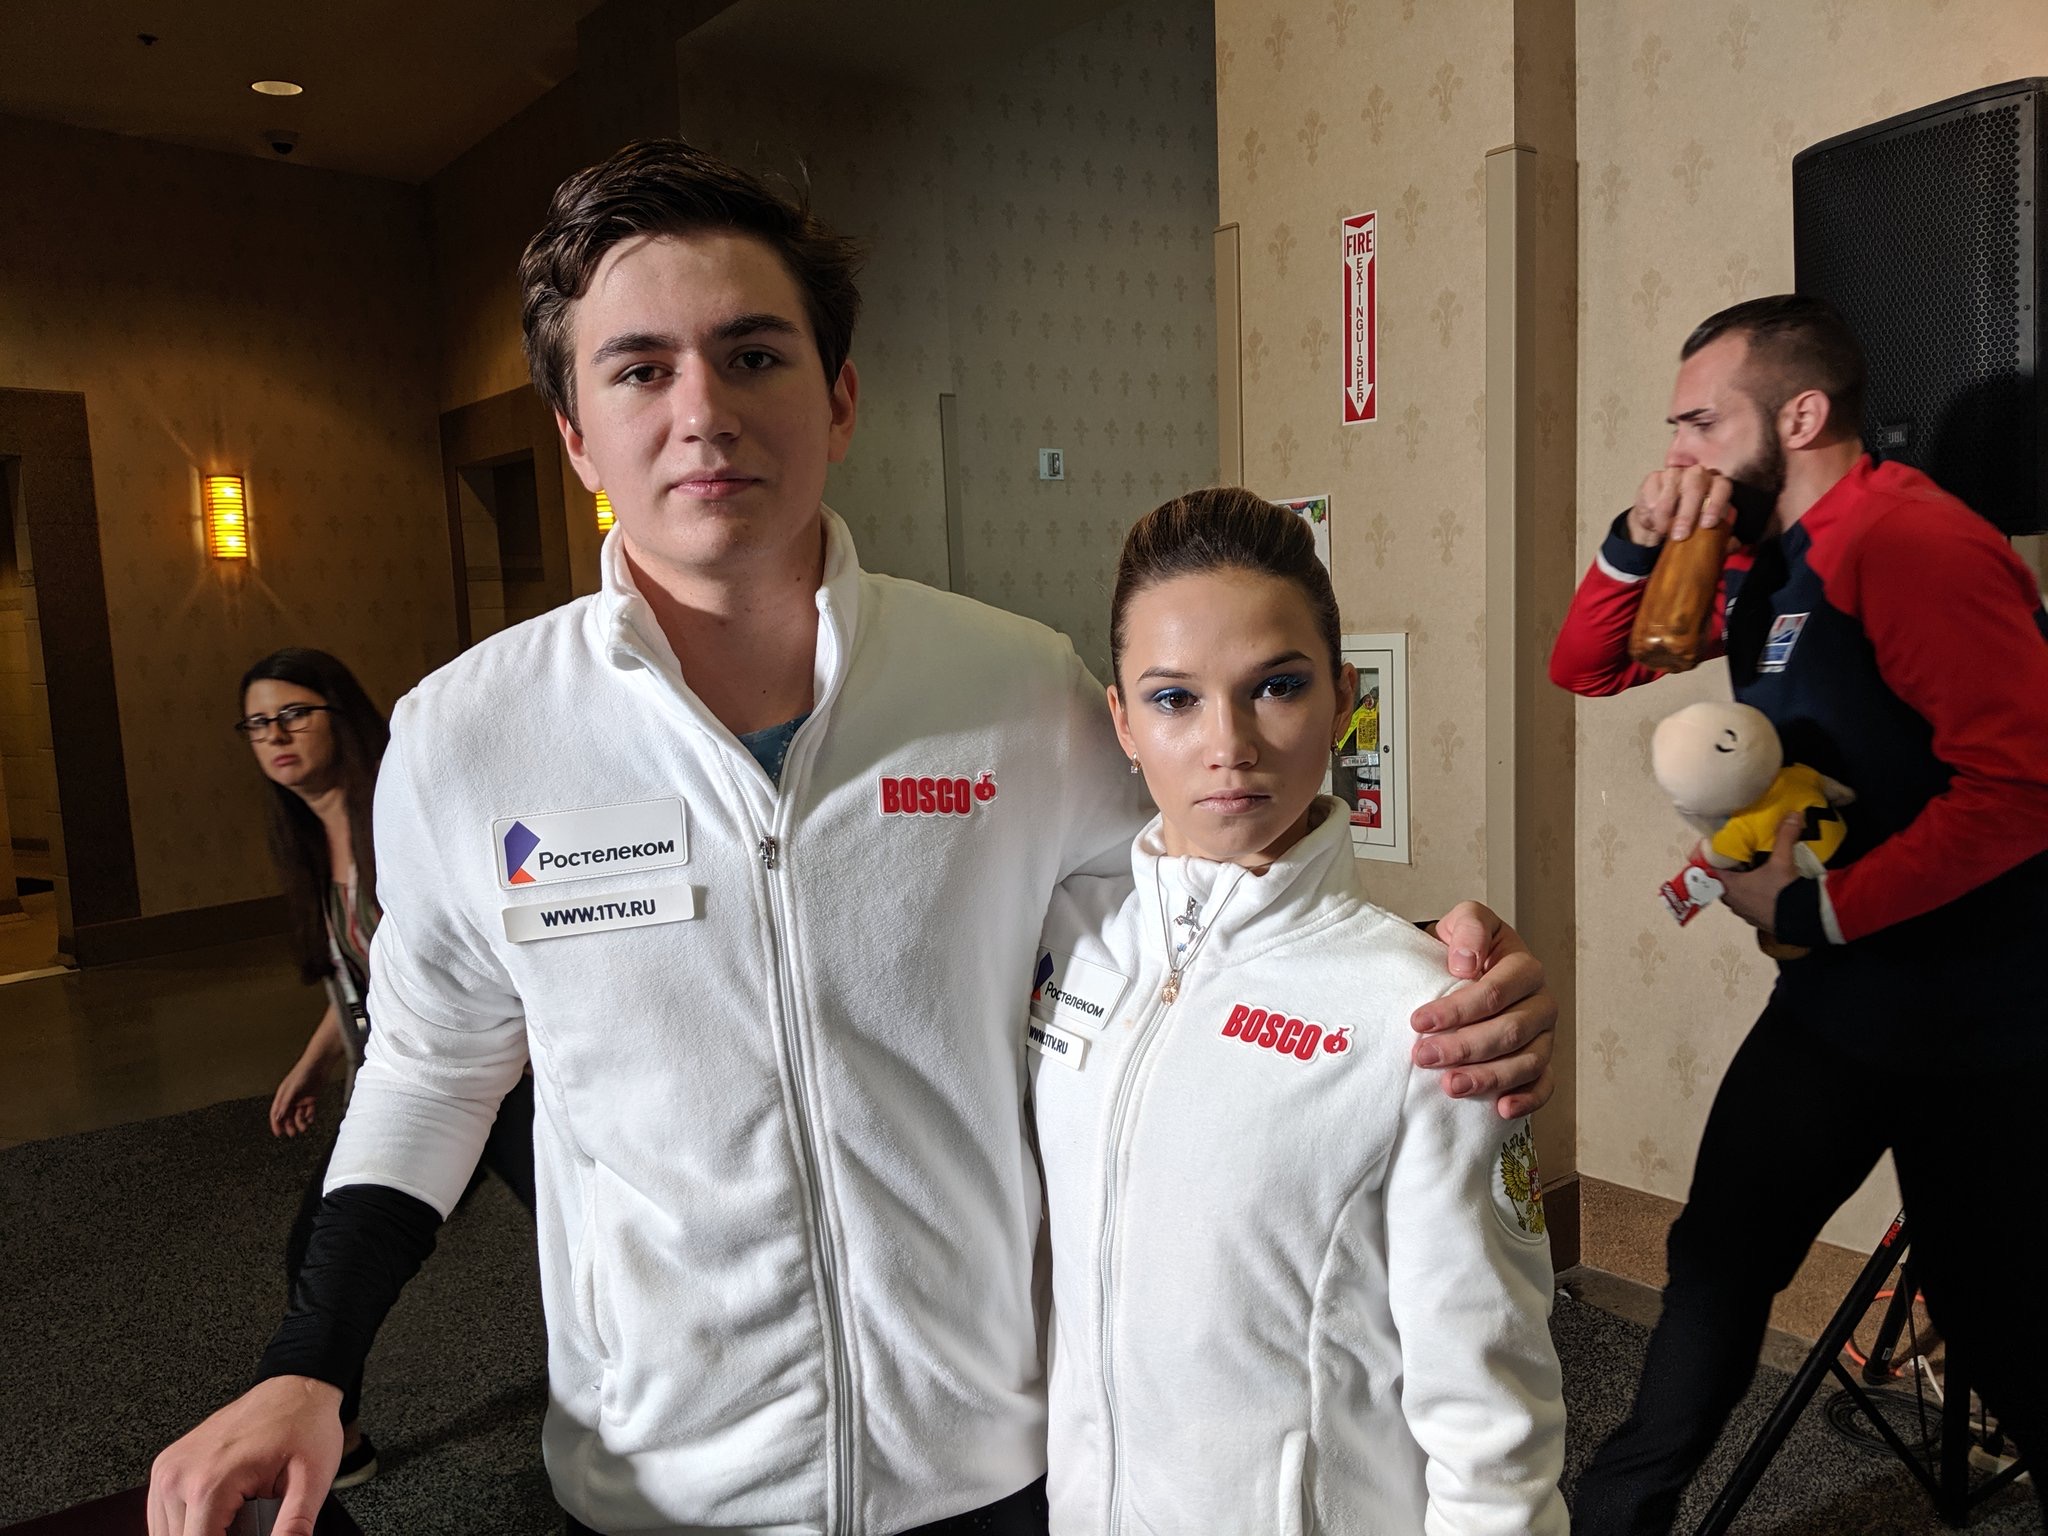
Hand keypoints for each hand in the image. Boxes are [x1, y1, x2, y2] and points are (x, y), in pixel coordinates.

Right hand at [148, 1376, 342, 1535]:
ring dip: (198, 1534)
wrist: (294, 1389)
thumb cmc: (304, 1427)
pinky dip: (186, 1526)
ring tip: (236, 1522)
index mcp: (209, 1484)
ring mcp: (167, 1470)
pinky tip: (218, 1519)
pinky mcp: (166, 1467)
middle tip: (249, 1524)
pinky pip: (161, 1518)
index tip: (252, 1533)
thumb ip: (294, 1525)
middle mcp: (177, 1477)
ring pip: (165, 1535)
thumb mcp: (312, 1481)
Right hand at [269, 1050, 330, 1137]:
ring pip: (299, 1115)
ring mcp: (301, 1098)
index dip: (276, 1123)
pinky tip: (311, 1119)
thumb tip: (277, 1117)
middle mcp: (291, 1098)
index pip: (276, 1112)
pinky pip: (309, 1111)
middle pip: (288, 1116)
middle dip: (289, 1125)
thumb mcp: (292, 1089)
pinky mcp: (312, 1098)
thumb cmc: (303, 1072)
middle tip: (292, 1133)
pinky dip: (309, 1116)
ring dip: (300, 1122)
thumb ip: (285, 1103)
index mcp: (283, 1095)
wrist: (320, 1064)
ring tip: (304, 1127)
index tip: (278, 1134)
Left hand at [1413, 902, 1556, 1118]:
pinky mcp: (1542, 1062)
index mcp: (1524, 966)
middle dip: (1465, 1047)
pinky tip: (1501, 1109)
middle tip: (1424, 1057)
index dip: (1457, 1009)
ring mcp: (1545, 1035)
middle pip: (1511, 1030)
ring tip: (1451, 1086)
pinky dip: (1527, 1100)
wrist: (1468, 967)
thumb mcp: (1463, 922)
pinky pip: (1544, 1085)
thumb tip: (1465, 964)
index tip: (1418, 1022)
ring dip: (1489, 1077)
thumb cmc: (1464, 948)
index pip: (1494, 992)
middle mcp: (1541, 1002)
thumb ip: (1468, 929)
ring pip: (1528, 1062)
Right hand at [1627, 465, 1733, 547]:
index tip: (1707, 525)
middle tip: (1680, 535)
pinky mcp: (1654, 478)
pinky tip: (1653, 521)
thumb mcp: (1708, 537)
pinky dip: (1651, 509)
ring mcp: (1675, 473)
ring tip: (1663, 531)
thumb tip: (1733, 545)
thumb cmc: (1690, 528)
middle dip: (1687, 513)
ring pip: (1671, 486)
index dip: (1715, 505)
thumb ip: (1722, 541)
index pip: (1722, 488)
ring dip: (1666, 512)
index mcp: (1717, 486)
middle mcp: (1698, 475)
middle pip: (1695, 485)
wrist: (1661, 525)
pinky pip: (1652, 489)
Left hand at [1719, 816, 1803, 929]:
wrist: (1802, 922)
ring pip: (1737, 893)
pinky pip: (1750, 902)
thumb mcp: (1783, 861)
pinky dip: (1754, 892)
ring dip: (1743, 882)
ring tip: (1753, 867)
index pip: (1712, 870)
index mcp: (1730, 886)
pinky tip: (1767, 884)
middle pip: (1724, 880)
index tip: (1720, 847)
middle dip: (1731, 868)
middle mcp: (1733, 901)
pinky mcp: (1757, 919)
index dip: (1715, 858)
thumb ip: (1785, 836)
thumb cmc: (1783, 892)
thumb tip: (1793, 813)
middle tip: (1740, 854)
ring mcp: (1744, 912)